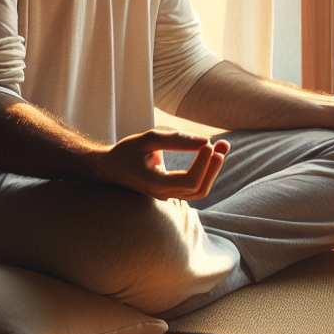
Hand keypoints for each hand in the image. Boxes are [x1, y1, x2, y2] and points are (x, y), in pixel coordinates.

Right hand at [88, 127, 229, 200]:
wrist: (110, 167)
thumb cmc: (127, 151)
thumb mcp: (148, 139)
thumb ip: (176, 140)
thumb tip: (207, 141)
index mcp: (155, 185)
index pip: (189, 183)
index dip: (204, 165)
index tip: (209, 144)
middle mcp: (163, 194)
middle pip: (198, 189)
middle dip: (213, 168)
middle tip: (223, 144)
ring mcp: (168, 195)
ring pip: (199, 189)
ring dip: (213, 169)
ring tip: (223, 145)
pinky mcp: (172, 190)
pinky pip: (194, 185)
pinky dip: (206, 169)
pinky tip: (212, 152)